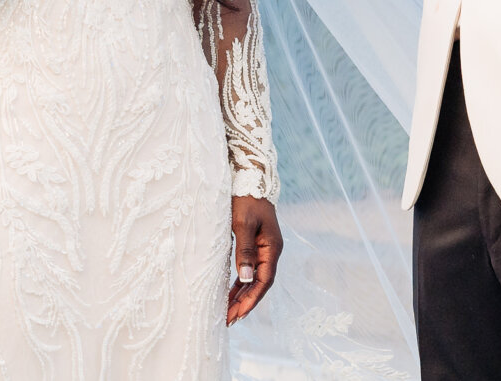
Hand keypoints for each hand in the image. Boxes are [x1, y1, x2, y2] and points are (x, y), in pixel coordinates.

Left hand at [227, 196, 282, 323]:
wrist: (250, 178)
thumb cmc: (246, 199)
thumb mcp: (243, 224)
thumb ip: (244, 251)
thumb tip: (245, 278)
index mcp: (272, 247)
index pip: (264, 281)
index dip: (252, 299)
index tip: (238, 314)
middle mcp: (270, 251)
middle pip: (259, 283)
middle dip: (245, 303)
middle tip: (228, 321)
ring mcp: (263, 249)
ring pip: (253, 279)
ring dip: (242, 296)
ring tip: (227, 313)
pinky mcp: (254, 246)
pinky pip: (248, 270)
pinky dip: (239, 284)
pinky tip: (230, 294)